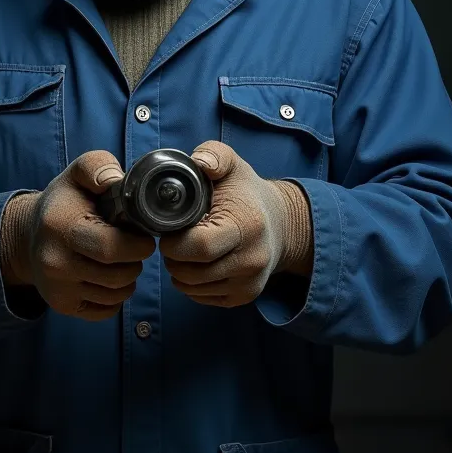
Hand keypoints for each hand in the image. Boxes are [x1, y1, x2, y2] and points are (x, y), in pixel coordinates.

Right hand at [4, 151, 155, 321]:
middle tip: (134, 246)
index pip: (111, 247)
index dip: (137, 244)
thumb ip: (98, 166)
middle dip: (136, 260)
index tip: (143, 235)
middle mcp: (54, 262)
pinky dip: (116, 295)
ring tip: (120, 259)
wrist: (29, 236)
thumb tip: (115, 181)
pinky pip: (107, 310)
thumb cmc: (64, 202)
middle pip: (119, 274)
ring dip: (129, 277)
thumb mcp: (77, 174)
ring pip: (117, 293)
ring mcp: (57, 289)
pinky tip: (109, 275)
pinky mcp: (63, 306)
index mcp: (59, 226)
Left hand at [159, 140, 311, 307]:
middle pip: (191, 272)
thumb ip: (214, 154)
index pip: (199, 247)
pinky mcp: (244, 297)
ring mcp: (249, 283)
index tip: (170, 230)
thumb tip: (199, 163)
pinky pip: (201, 298)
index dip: (175, 241)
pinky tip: (196, 264)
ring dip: (179, 271)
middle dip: (172, 257)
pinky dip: (190, 284)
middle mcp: (252, 260)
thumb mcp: (233, 165)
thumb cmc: (247, 193)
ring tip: (185, 250)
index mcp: (247, 227)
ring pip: (192, 288)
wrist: (280, 224)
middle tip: (174, 239)